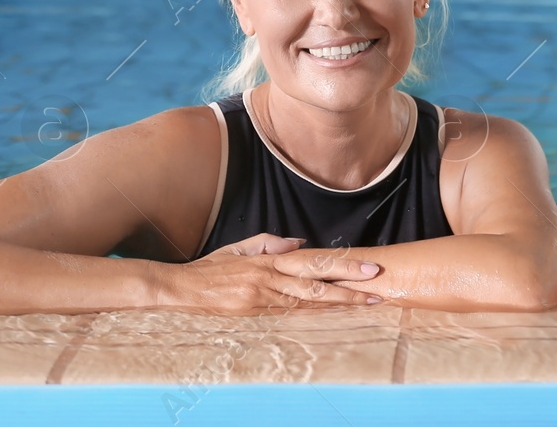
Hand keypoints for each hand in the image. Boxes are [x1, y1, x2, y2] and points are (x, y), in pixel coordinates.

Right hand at [152, 233, 383, 313]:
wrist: (180, 288)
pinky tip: (331, 314)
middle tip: (376, 289)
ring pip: (306, 301)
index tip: (367, 268)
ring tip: (363, 304)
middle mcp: (269, 278)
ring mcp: (261, 297)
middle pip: (316, 283)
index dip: (342, 266)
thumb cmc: (212, 268)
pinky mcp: (253, 313)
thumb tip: (300, 243)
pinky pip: (288, 313)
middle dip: (348, 288)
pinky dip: (311, 313)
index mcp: (269, 260)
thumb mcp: (240, 248)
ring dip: (337, 304)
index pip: (313, 262)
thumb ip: (270, 243)